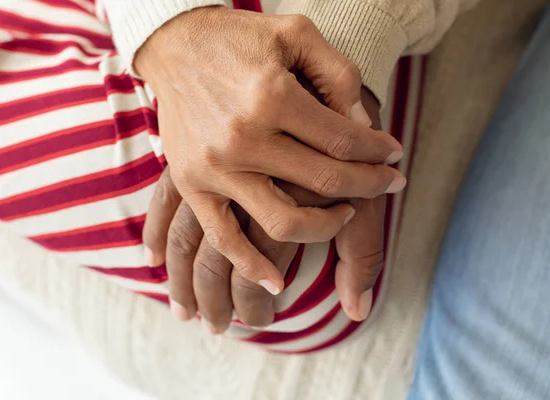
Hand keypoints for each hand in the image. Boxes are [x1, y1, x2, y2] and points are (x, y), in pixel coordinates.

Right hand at [134, 6, 404, 293]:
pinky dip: (250, 265)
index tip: (393, 158)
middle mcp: (244, 137)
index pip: (345, 142)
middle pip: (324, 181)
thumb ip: (337, 75)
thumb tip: (363, 122)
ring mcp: (215, 167)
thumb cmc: (239, 39)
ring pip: (282, 221)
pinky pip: (224, 236)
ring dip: (323, 229)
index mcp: (272, 97)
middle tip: (386, 185)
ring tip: (343, 217)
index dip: (378, 153)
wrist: (176, 44)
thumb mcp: (295, 35)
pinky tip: (275, 283)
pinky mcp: (192, 183)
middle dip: (367, 186)